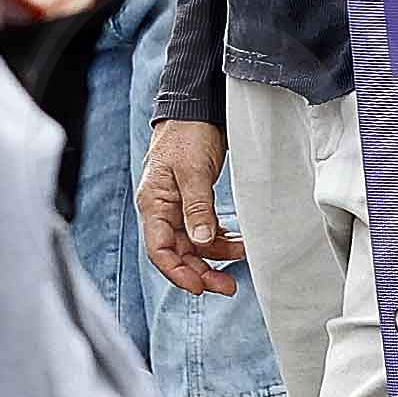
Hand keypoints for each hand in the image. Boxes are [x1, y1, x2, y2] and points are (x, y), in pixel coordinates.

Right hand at [138, 118, 244, 295]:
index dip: (178, 272)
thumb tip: (203, 241)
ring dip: (216, 254)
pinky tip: (238, 242)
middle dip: (201, 271)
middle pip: (178, 252)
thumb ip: (197, 206)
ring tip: (243, 256)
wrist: (195, 110)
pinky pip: (205, 228)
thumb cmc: (186, 134)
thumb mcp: (192, 171)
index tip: (200, 287)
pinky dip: (221, 238)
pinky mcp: (194, 200)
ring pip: (194, 242)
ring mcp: (178, 206)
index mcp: (153, 204)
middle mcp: (162, 209)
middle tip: (228, 286)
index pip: (160, 250)